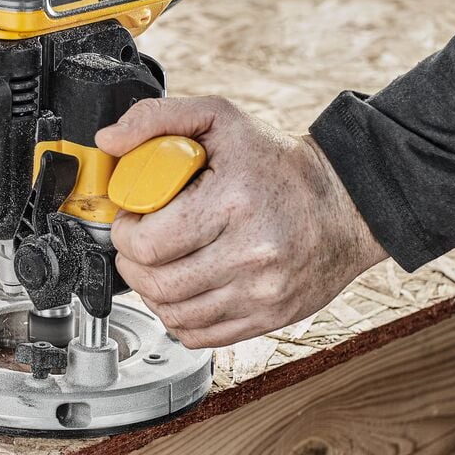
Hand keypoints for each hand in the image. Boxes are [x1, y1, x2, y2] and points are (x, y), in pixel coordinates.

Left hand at [96, 96, 387, 348]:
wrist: (345, 203)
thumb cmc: (278, 163)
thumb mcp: (220, 119)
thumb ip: (157, 120)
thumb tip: (109, 141)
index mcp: (233, 202)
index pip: (148, 243)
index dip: (126, 233)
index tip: (131, 220)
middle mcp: (251, 253)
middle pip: (157, 283)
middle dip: (132, 264)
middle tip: (140, 243)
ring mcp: (262, 293)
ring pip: (174, 315)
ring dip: (152, 292)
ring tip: (160, 265)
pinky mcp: (270, 318)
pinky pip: (200, 335)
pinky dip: (180, 317)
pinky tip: (184, 290)